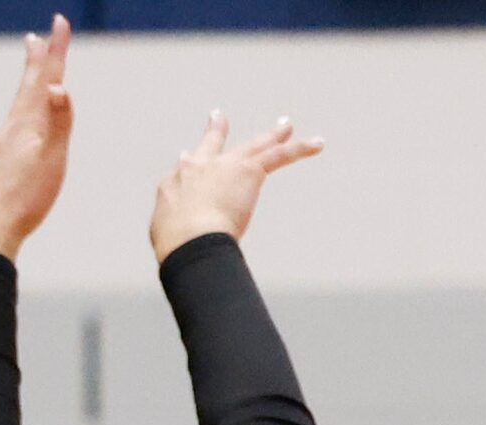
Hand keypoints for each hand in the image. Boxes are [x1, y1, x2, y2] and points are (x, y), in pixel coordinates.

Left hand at [0, 16, 72, 260]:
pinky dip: (22, 112)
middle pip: (28, 87)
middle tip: (36, 38)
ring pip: (19, 105)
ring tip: (30, 75)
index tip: (59, 21)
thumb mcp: (50, 158)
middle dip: (36, 61)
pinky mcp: (1, 161)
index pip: (46, 78)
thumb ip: (58, 122)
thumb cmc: (24, 196)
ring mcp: (5, 144)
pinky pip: (15, 125)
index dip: (56, 50)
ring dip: (27, 85)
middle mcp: (13, 127)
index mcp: (28, 123)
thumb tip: (58, 85)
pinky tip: (20, 124)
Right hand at [149, 110, 322, 263]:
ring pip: (254, 146)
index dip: (187, 164)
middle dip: (217, 130)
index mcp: (176, 184)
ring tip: (285, 126)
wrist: (189, 240)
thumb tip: (176, 237)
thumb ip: (173, 229)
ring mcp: (225, 166)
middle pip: (212, 144)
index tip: (185, 156)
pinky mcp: (249, 170)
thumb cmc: (175, 246)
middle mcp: (198, 168)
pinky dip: (300, 148)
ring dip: (272, 135)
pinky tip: (317, 144)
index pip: (185, 169)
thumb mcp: (167, 234)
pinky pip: (279, 155)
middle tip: (218, 117)